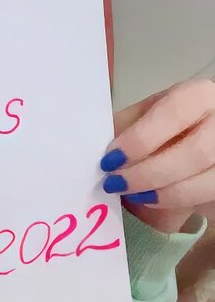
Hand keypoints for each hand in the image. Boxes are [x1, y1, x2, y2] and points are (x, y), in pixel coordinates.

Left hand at [100, 78, 214, 233]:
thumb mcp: (149, 113)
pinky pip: (208, 200)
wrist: (202, 136)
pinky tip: (152, 201)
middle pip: (196, 153)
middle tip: (116, 183)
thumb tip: (98, 148)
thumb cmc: (170, 121)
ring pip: (207, 183)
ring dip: (164, 194)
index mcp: (199, 96)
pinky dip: (177, 205)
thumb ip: (128, 126)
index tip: (111, 158)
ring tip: (132, 194)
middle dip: (150, 173)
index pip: (173, 114)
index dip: (141, 139)